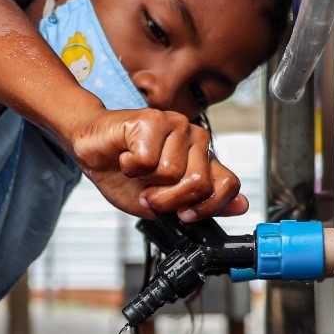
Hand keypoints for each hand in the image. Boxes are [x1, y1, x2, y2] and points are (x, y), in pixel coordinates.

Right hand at [68, 108, 247, 221]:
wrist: (92, 149)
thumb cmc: (123, 173)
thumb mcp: (161, 202)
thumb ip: (200, 204)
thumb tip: (241, 206)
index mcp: (202, 159)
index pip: (228, 184)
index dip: (208, 206)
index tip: (185, 214)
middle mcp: (195, 139)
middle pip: (198, 183)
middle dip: (167, 199)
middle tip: (148, 192)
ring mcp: (177, 125)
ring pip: (171, 172)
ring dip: (145, 181)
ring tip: (135, 169)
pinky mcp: (153, 119)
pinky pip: (147, 160)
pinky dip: (130, 168)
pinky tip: (126, 156)